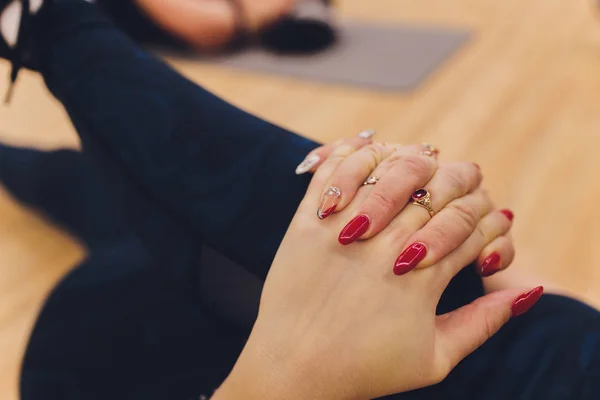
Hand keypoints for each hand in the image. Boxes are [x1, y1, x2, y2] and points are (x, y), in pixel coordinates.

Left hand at [214, 139, 541, 399]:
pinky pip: (332, 168)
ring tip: (409, 184)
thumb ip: (483, 322)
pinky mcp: (306, 223)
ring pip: (393, 166)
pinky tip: (363, 160)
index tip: (474, 232)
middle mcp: (388, 244)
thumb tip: (528, 292)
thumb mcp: (435, 358)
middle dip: (456, 187)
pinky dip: (350, 156)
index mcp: (424, 276)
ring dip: (409, 166)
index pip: (475, 222)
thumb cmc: (364, 368)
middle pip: (442, 185)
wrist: (293, 369)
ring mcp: (345, 229)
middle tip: (446, 200)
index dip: (484, 221)